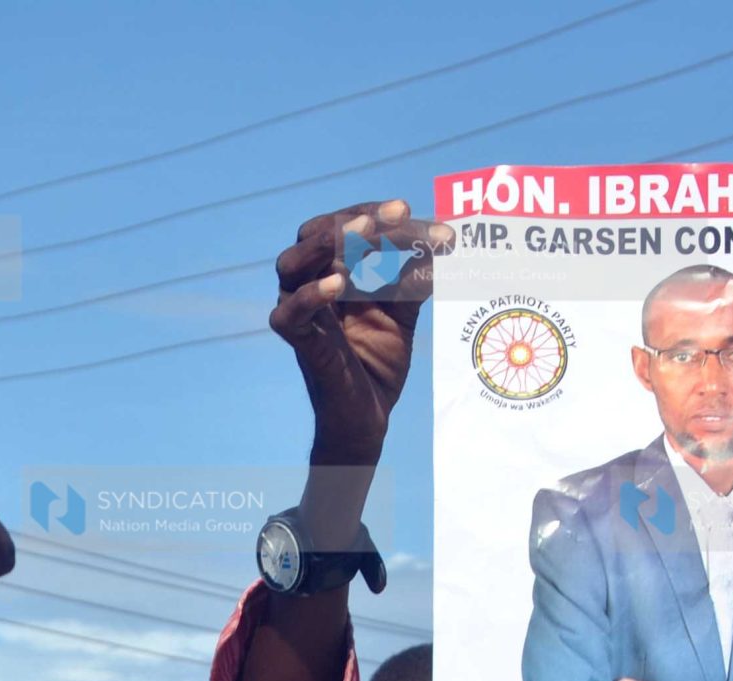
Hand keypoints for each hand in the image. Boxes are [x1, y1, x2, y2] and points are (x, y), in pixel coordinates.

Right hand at [272, 199, 447, 464]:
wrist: (368, 418)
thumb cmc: (378, 361)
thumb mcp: (402, 310)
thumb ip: (413, 275)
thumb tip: (441, 238)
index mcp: (331, 271)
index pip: (345, 227)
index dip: (377, 215)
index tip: (411, 210)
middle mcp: (309, 285)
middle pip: (316, 234)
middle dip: (356, 220)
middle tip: (398, 212)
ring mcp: (300, 313)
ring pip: (293, 265)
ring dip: (326, 243)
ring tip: (363, 232)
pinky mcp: (299, 344)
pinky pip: (290, 315)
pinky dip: (309, 296)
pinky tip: (337, 283)